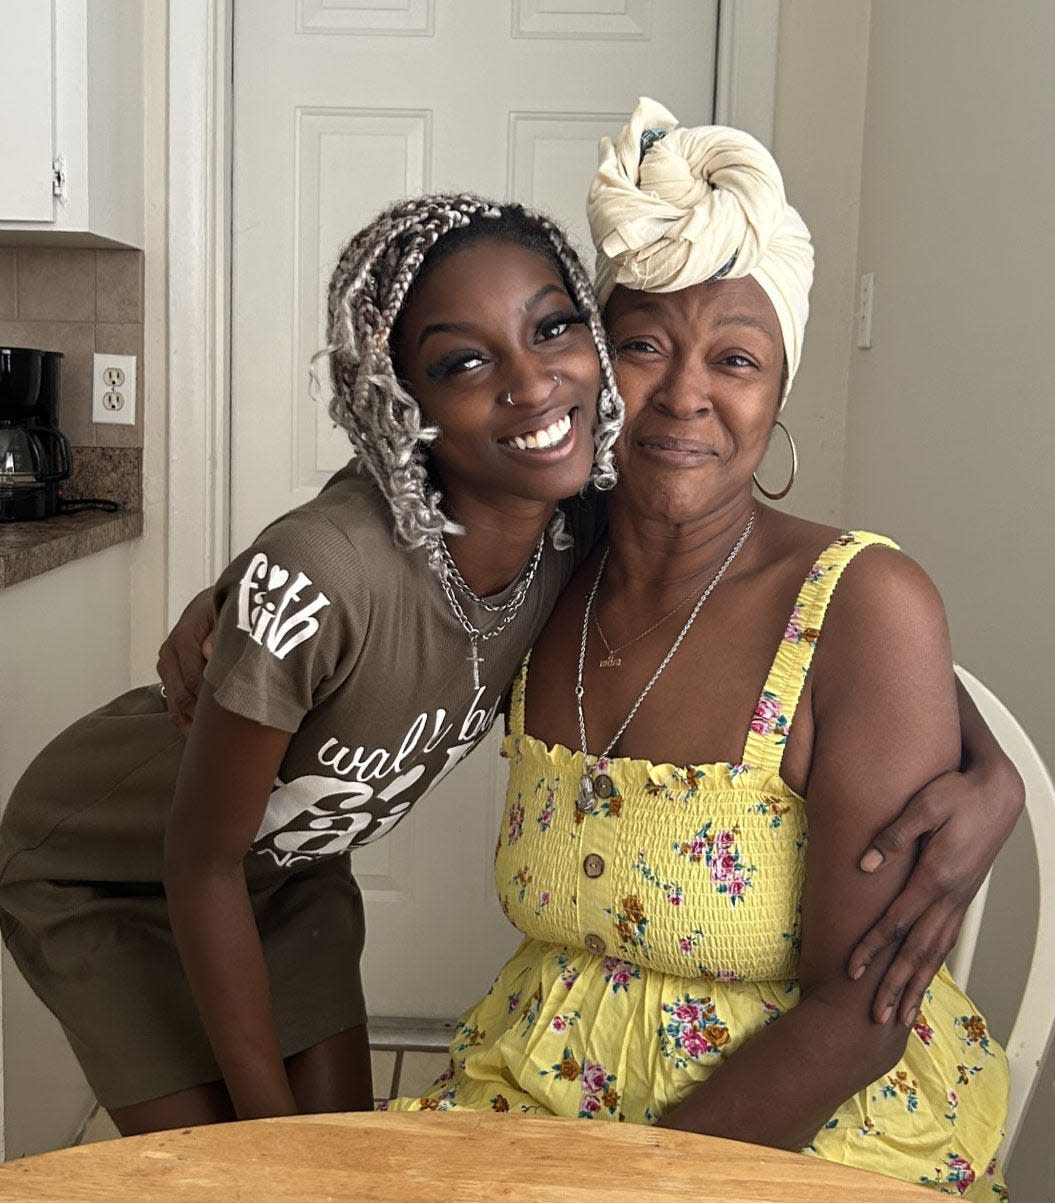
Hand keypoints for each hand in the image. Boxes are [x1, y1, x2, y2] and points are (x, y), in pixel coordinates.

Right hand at [156, 588, 216, 731]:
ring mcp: (166, 666)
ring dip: (195, 724)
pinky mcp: (170, 675)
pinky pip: (173, 705)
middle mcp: (169, 654)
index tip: (235, 717)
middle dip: (204, 718)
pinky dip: (187, 722)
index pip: (195, 679)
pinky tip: (202, 736)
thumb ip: (220, 631)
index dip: (213, 700)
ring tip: (216, 744)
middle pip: (183, 696)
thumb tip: (209, 652)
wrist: (213, 602)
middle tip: (228, 738)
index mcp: (182, 639)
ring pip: (175, 705)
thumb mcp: (228, 612)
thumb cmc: (226, 608)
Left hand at [848, 759, 1022, 1024]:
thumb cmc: (959, 794)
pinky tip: (923, 978)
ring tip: (900, 1015)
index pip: (897, 922)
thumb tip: (865, 864)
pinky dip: (933, 965)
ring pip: (936, 952)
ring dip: (916, 985)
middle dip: (895, 986)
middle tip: (876, 1017)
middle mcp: (951, 897)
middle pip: (918, 951)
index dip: (872, 948)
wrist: (999, 792)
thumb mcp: (924, 805)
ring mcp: (960, 900)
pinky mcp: (963, 896)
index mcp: (937, 877)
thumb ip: (894, 836)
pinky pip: (946, 940)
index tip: (851, 972)